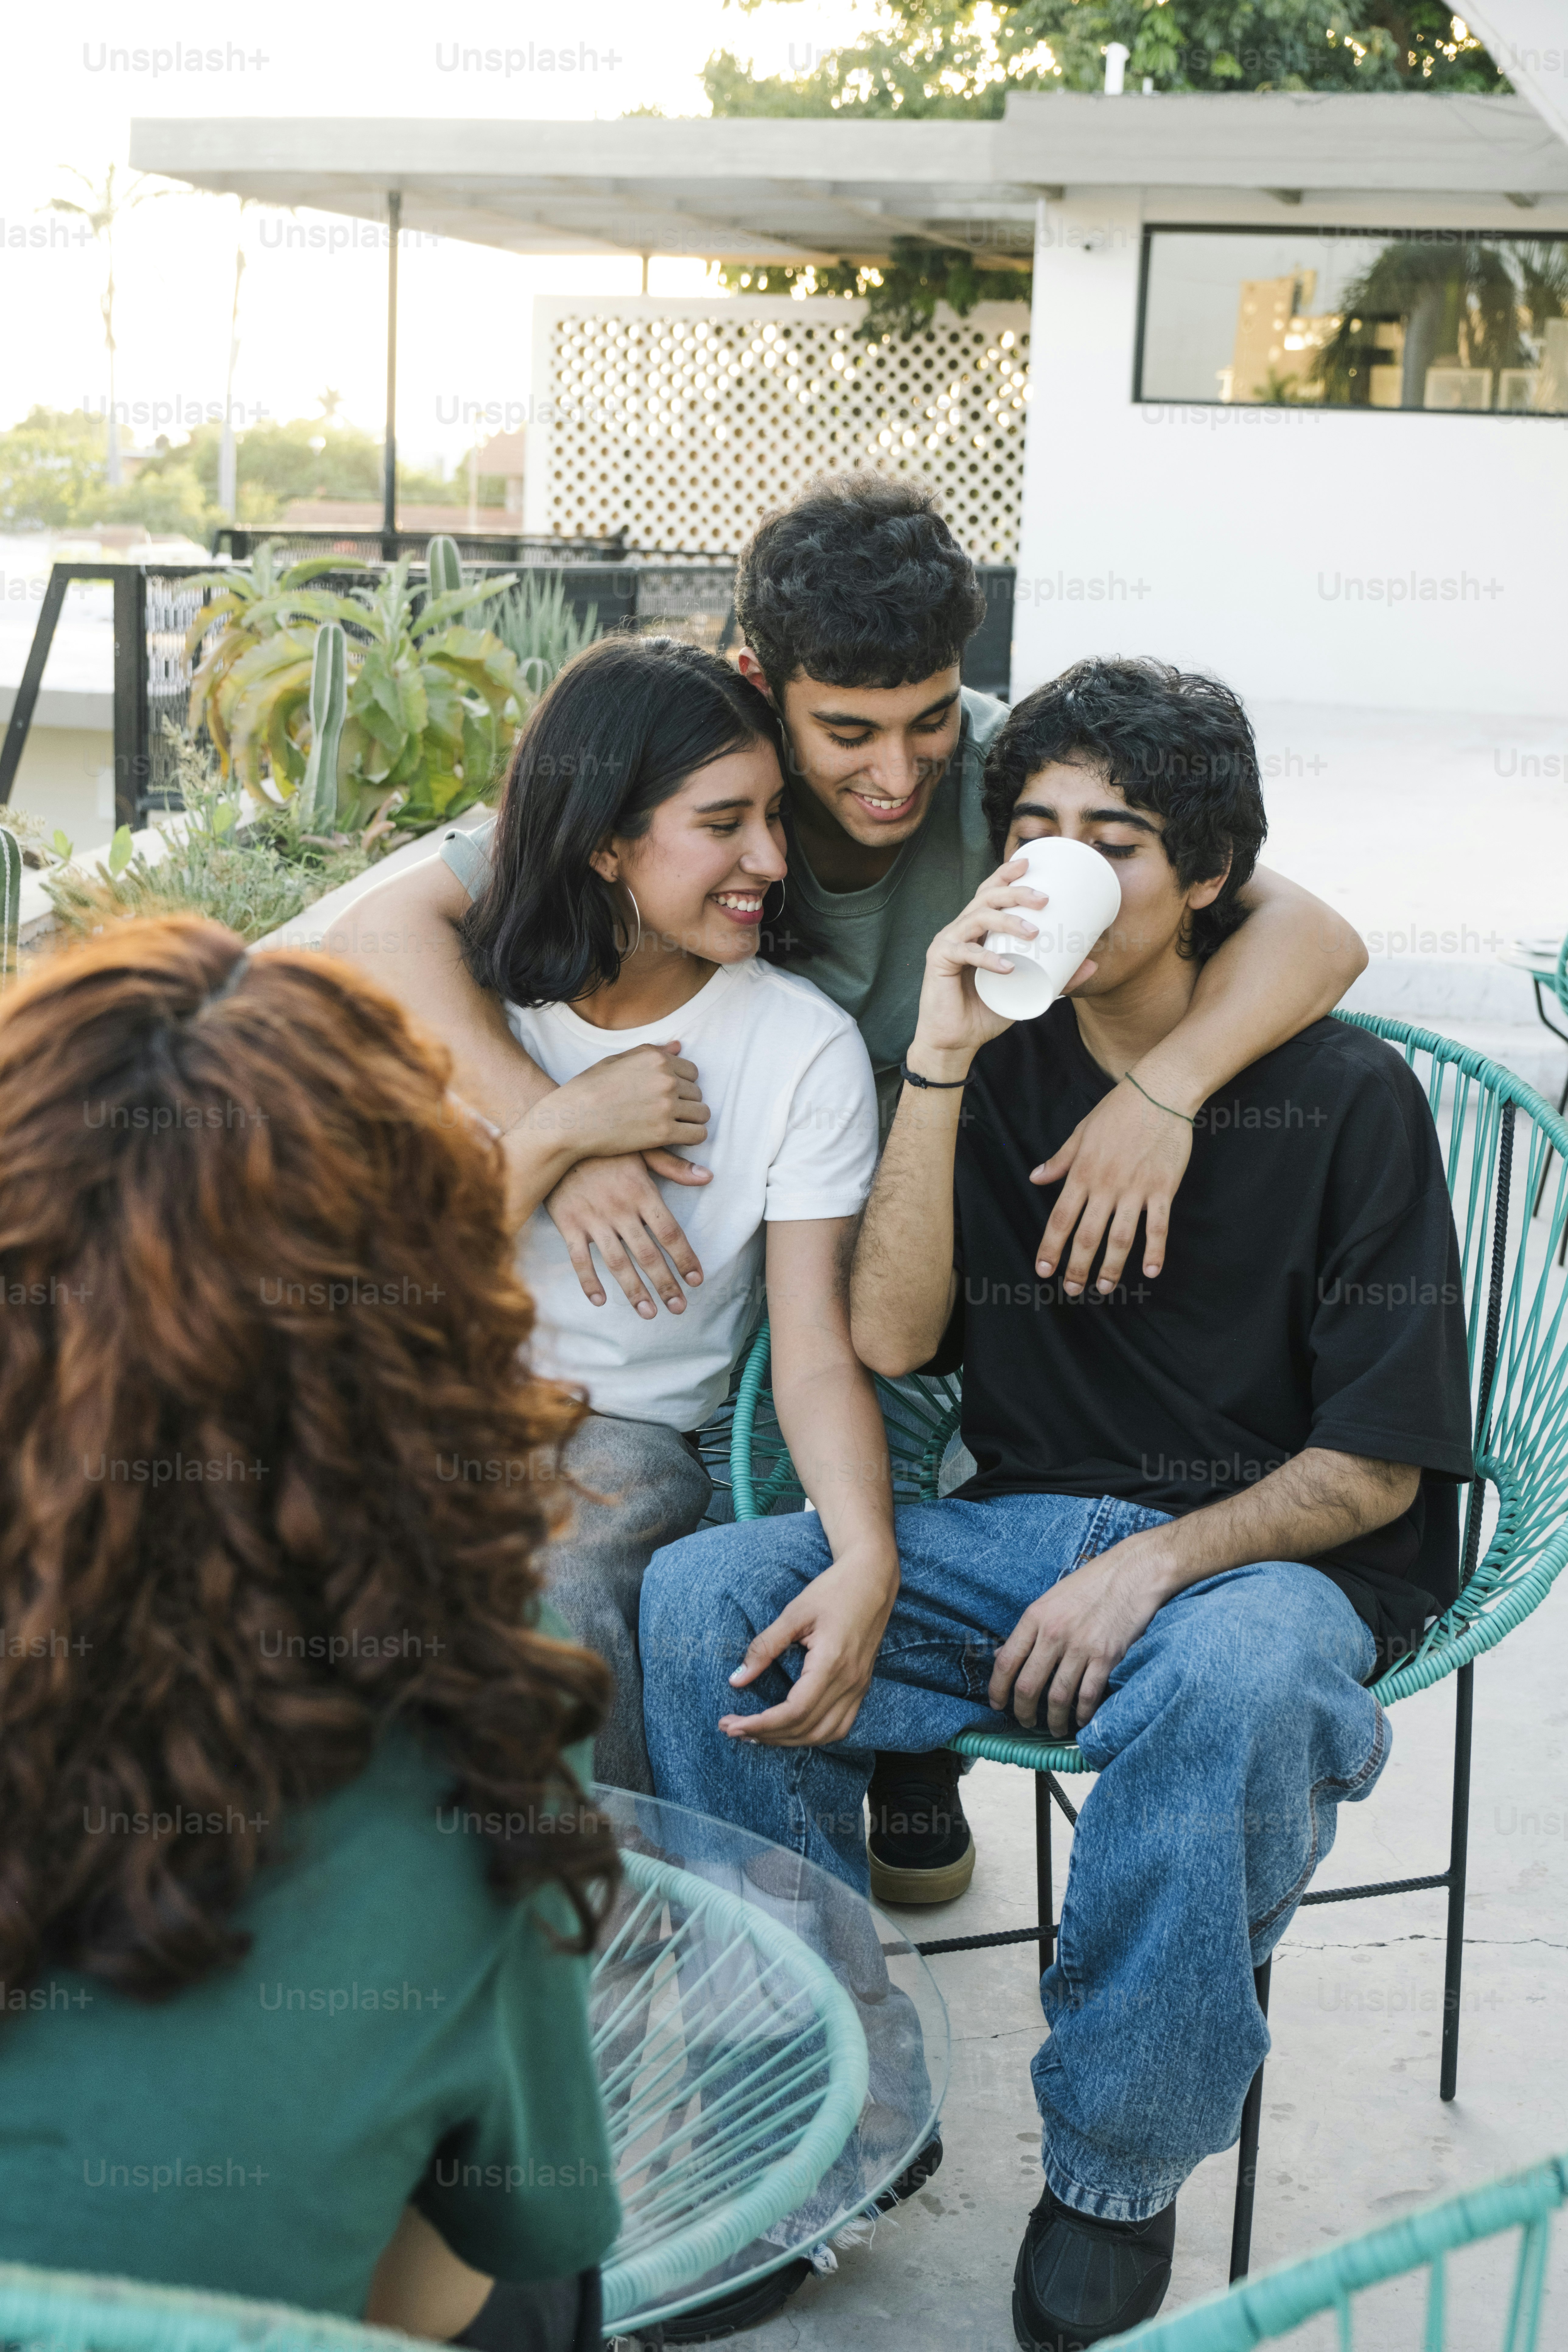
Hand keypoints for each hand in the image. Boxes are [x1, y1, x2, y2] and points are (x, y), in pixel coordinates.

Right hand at [541, 1152, 707, 1317]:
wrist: (557, 1135)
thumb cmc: (604, 1143)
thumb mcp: (642, 1148)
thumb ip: (674, 1166)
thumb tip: (707, 1176)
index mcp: (641, 1192)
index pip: (670, 1233)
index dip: (685, 1259)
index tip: (697, 1281)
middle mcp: (620, 1210)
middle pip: (648, 1254)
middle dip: (666, 1284)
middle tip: (679, 1308)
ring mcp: (593, 1219)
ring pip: (617, 1263)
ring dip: (634, 1291)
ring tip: (649, 1313)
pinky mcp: (568, 1224)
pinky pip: (579, 1259)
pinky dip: (589, 1281)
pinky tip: (601, 1301)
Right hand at [546, 1041, 710, 1163]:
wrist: (569, 1120)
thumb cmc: (588, 1090)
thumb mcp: (616, 1061)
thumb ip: (651, 1053)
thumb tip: (679, 1046)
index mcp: (655, 1059)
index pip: (692, 1071)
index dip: (681, 1085)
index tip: (666, 1096)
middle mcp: (665, 1079)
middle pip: (697, 1092)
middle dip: (685, 1103)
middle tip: (664, 1113)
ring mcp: (666, 1106)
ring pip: (701, 1113)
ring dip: (691, 1120)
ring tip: (673, 1126)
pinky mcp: (664, 1132)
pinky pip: (697, 1134)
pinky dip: (692, 1137)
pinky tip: (677, 1138)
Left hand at [720, 1547, 899, 1747]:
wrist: (873, 1578)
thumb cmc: (834, 1590)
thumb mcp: (794, 1613)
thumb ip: (765, 1648)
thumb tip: (736, 1679)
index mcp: (832, 1663)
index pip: (793, 1712)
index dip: (761, 1724)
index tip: (731, 1724)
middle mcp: (849, 1682)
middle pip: (806, 1729)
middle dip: (767, 1735)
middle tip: (732, 1730)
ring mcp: (859, 1687)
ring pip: (824, 1734)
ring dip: (788, 1740)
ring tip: (756, 1734)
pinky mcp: (861, 1686)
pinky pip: (839, 1726)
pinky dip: (813, 1735)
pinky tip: (791, 1730)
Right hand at [908, 857, 1045, 1070]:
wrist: (955, 1041)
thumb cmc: (987, 1010)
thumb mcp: (1026, 990)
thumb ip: (1056, 977)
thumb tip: (1092, 964)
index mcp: (978, 929)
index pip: (990, 892)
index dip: (1006, 874)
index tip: (1029, 862)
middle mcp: (961, 929)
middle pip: (986, 896)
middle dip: (1015, 892)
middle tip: (1043, 899)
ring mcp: (948, 942)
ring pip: (977, 917)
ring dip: (1006, 920)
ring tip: (1033, 931)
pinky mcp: (939, 961)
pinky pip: (964, 952)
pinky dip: (987, 957)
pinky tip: (1007, 966)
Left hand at [988, 1536, 1169, 1737]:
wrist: (1134, 1572)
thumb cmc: (1093, 1583)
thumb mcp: (1051, 1599)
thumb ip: (1030, 1628)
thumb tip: (1005, 1654)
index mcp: (1036, 1616)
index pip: (1006, 1661)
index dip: (997, 1689)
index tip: (997, 1704)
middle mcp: (1054, 1633)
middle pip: (1028, 1685)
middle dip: (1022, 1712)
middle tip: (1025, 1722)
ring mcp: (1081, 1646)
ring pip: (1057, 1697)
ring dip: (1053, 1720)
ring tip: (1054, 1728)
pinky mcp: (1106, 1656)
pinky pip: (1088, 1695)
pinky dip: (1083, 1714)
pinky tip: (1081, 1720)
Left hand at [1032, 1074, 1192, 1293]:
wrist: (1159, 1092)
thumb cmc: (1117, 1110)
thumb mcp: (1080, 1132)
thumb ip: (1059, 1160)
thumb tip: (1035, 1178)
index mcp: (1082, 1172)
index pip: (1060, 1218)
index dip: (1050, 1247)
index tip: (1044, 1271)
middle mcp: (1106, 1185)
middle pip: (1088, 1235)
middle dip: (1078, 1267)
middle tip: (1072, 1290)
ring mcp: (1136, 1189)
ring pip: (1120, 1238)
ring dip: (1111, 1267)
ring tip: (1104, 1288)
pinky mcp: (1163, 1188)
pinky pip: (1157, 1226)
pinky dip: (1154, 1251)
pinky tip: (1150, 1271)